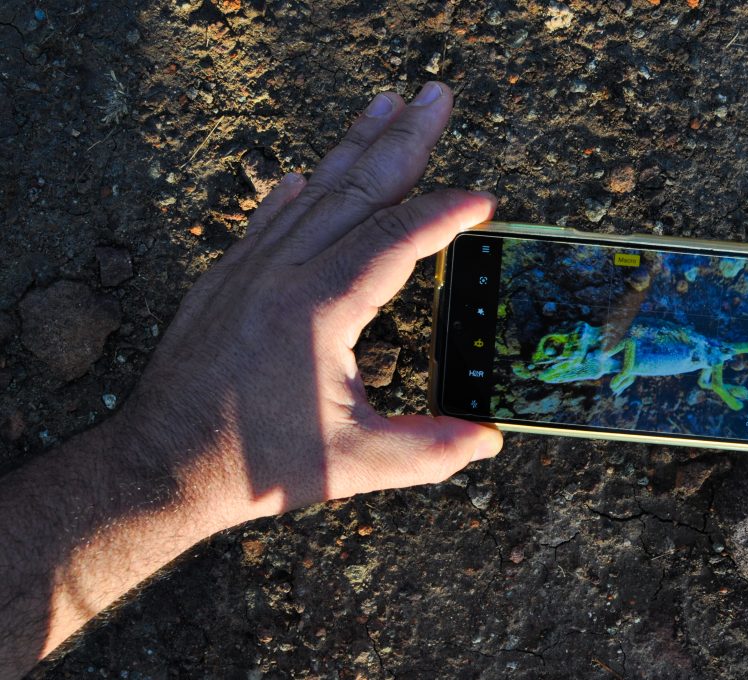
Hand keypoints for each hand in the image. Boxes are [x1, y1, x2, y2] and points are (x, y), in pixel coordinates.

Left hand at [124, 81, 502, 522]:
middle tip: (437, 95)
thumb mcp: (356, 465)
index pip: (396, 240)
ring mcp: (248, 272)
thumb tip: (489, 442)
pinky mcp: (225, 282)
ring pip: (313, 193)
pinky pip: (267, 221)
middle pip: (357, 191)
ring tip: (386, 104)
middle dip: (405, 139)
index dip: (445, 214)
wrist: (158, 467)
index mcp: (320, 310)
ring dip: (354, 146)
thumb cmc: (255, 466)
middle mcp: (282, 274)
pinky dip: (294, 193)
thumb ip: (430, 450)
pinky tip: (308, 175)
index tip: (483, 201)